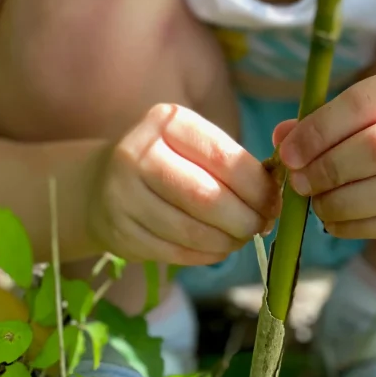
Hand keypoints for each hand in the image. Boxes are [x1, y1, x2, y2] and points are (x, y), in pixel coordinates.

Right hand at [89, 103, 280, 265]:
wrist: (100, 183)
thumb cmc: (164, 161)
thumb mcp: (192, 144)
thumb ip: (232, 163)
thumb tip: (275, 196)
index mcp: (167, 122)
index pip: (223, 157)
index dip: (257, 186)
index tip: (275, 200)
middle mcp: (140, 153)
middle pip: (207, 197)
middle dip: (245, 218)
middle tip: (261, 225)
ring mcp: (124, 194)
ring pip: (192, 230)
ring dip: (227, 241)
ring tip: (240, 237)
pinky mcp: (121, 231)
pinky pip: (176, 252)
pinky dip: (205, 255)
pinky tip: (215, 247)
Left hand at [274, 68, 375, 240]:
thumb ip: (337, 119)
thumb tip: (283, 138)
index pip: (363, 102)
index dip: (319, 130)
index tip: (288, 152)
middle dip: (329, 169)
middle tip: (298, 182)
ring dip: (343, 202)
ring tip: (316, 205)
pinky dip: (363, 226)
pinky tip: (337, 223)